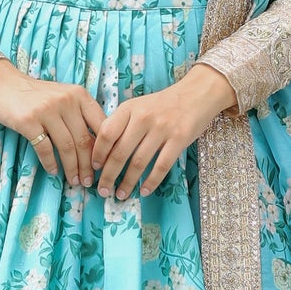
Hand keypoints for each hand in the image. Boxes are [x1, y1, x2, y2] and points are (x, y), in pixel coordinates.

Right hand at [0, 57, 106, 185]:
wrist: (4, 84)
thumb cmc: (38, 95)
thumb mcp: (64, 97)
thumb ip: (80, 116)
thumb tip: (98, 148)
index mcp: (79, 95)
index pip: (100, 126)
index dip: (104, 150)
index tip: (104, 166)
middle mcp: (66, 101)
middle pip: (83, 140)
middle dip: (88, 165)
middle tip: (89, 181)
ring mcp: (47, 110)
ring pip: (66, 147)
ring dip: (72, 168)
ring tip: (74, 181)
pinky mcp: (28, 121)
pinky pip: (44, 148)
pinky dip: (50, 163)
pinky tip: (53, 171)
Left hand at [92, 63, 236, 199]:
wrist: (196, 94)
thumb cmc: (162, 104)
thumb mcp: (137, 106)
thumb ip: (121, 124)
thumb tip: (101, 152)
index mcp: (128, 108)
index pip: (106, 134)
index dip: (98, 154)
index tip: (94, 168)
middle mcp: (143, 118)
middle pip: (120, 152)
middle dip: (109, 176)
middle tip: (102, 190)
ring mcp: (162, 129)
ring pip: (139, 162)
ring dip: (127, 182)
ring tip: (121, 195)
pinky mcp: (179, 139)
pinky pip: (161, 166)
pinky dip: (151, 181)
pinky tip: (144, 191)